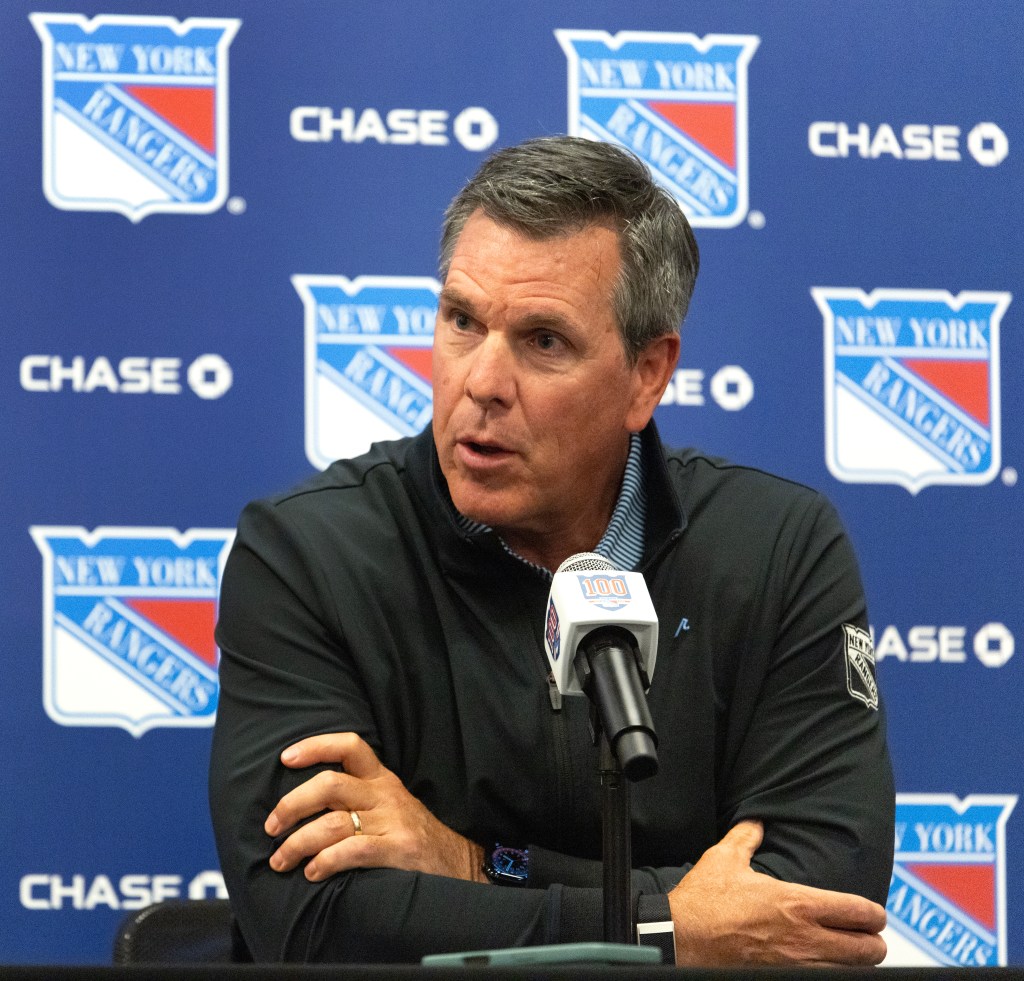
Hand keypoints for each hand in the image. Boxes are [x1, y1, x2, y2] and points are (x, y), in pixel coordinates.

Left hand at [264, 732, 485, 883]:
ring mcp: (393, 821)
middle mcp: (385, 794)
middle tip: (272, 826)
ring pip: (333, 822)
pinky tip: (313, 872)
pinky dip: (326, 861)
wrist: (458, 864)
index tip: (286, 758)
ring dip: (298, 843)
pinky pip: (352, 850)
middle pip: (330, 784)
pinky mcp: (399, 849)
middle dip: (292, 804)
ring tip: (281, 860)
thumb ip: (356, 799)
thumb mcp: (390, 805)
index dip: (316, 746)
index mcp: (381, 779)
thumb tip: (301, 806)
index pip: (350, 745)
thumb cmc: (412, 836)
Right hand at [668, 820, 886, 966]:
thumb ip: (746, 837)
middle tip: (866, 937)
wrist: (681, 938)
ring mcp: (797, 967)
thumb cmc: (703, 900)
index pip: (860, 912)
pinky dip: (832, 975)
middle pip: (868, 950)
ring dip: (855, 964)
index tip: (873, 914)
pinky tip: (825, 967)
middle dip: (873, 943)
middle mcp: (805, 938)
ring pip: (852, 973)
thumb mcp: (724, 859)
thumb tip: (756, 822)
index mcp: (797, 903)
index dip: (875, 914)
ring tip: (849, 956)